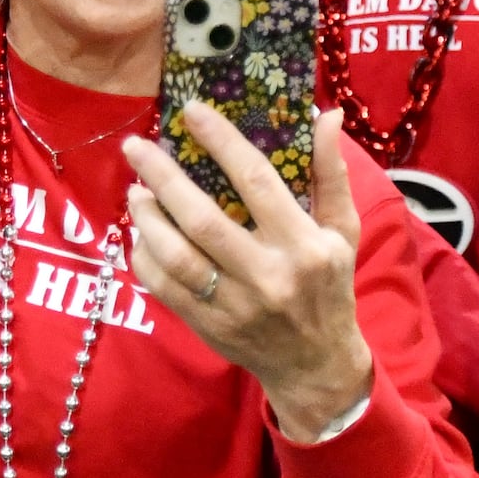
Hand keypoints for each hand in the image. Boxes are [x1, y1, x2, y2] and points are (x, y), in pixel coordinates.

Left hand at [118, 103, 376, 436]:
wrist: (316, 365)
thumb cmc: (329, 286)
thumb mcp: (342, 230)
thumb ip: (331, 173)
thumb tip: (325, 115)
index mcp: (304, 244)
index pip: (256, 181)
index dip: (221, 142)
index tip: (191, 111)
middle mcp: (268, 274)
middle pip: (203, 218)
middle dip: (163, 177)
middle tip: (137, 147)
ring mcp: (234, 304)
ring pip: (176, 256)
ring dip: (147, 219)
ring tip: (136, 191)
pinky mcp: (208, 326)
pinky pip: (164, 287)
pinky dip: (145, 257)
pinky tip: (141, 234)